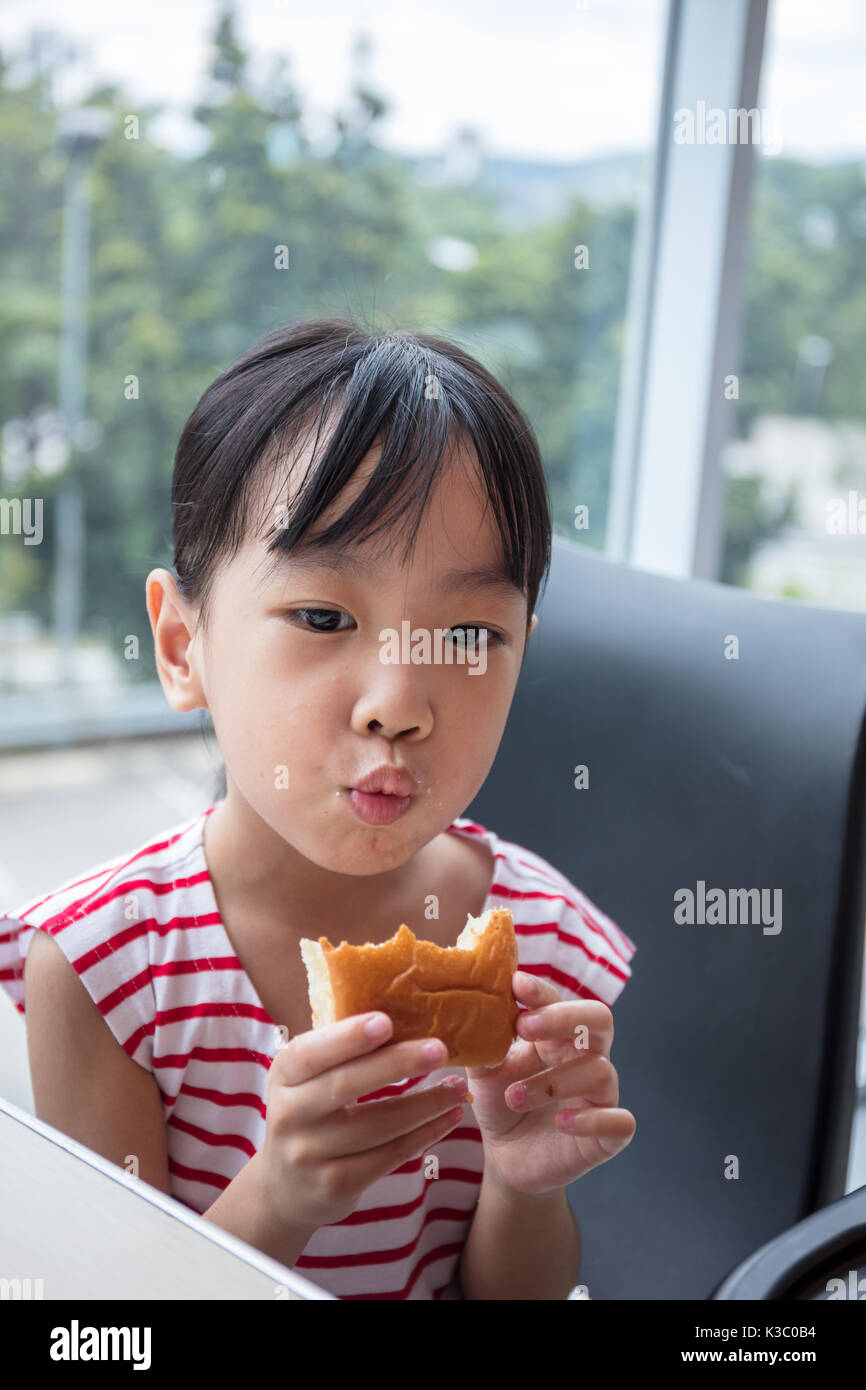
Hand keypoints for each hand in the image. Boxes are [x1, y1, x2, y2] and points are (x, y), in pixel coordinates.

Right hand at [260, 1015, 466, 1232]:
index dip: (347, 1037)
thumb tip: (400, 1005)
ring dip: (425, 1104)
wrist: (288, 1188)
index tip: (386, 1021)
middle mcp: (289, 1114)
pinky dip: (424, 1135)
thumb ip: (339, 1051)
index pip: (311, 1052)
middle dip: (397, 1064)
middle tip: (440, 1049)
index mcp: (284, 1074)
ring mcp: (310, 1154)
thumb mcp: (307, 1080)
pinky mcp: (335, 1185)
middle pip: (346, 1085)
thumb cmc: (311, 1112)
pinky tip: (449, 1118)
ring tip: (458, 1087)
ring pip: (377, 1125)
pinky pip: (389, 1156)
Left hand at [464, 971, 635, 1195]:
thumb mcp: (484, 1071)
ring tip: (514, 1097)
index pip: (559, 1001)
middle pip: (599, 1019)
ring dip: (554, 1081)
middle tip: (524, 1026)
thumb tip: (469, 1008)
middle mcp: (585, 1057)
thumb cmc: (500, 1103)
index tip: (516, 985)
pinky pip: (621, 1121)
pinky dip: (591, 1120)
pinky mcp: (609, 1134)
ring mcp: (601, 1095)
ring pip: (599, 1071)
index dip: (541, 992)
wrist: (507, 1158)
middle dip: (563, 1017)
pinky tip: (561, 1123)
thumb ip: (481, 1041)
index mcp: (557, 1034)